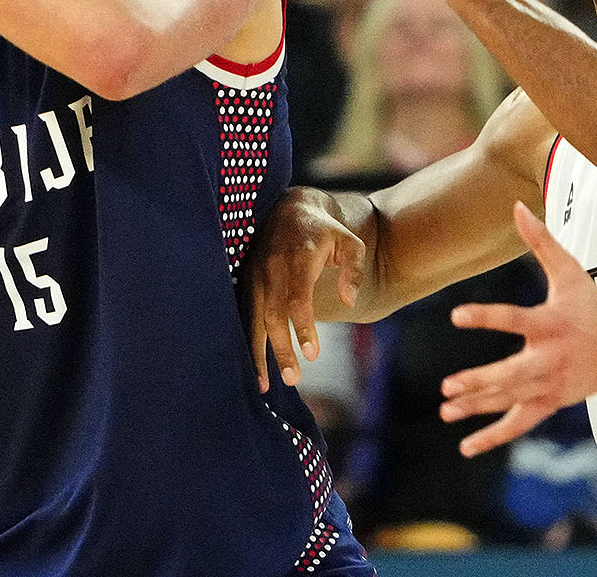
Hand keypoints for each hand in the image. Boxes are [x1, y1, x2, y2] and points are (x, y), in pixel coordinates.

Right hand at [246, 187, 366, 392]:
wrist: (289, 209)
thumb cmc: (325, 232)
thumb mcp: (350, 243)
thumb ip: (353, 271)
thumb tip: (348, 301)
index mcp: (298, 256)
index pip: (298, 298)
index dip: (303, 327)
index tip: (313, 355)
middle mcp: (272, 267)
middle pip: (273, 314)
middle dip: (281, 348)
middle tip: (294, 379)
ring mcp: (255, 274)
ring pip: (254, 318)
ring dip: (257, 353)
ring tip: (263, 387)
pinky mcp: (245, 282)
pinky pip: (244, 316)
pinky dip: (246, 342)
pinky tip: (252, 369)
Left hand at [438, 203, 596, 455]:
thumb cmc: (592, 305)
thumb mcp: (569, 271)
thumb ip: (540, 242)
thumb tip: (517, 206)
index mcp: (551, 324)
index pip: (513, 320)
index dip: (484, 317)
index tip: (455, 316)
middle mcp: (549, 358)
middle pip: (510, 374)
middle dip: (480, 382)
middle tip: (448, 386)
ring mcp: (550, 385)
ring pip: (510, 401)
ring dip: (477, 407)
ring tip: (445, 408)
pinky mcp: (550, 403)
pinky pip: (519, 424)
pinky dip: (492, 437)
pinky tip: (465, 446)